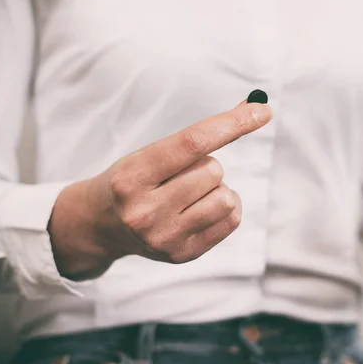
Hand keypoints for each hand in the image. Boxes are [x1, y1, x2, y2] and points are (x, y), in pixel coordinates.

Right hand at [49, 100, 272, 279]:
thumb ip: (197, 136)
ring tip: (191, 194)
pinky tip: (202, 208)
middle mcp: (145, 211)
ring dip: (217, 188)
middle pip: (214, 170)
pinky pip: (232, 220)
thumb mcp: (149, 152)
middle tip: (180, 176)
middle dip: (206, 165)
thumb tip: (251, 108)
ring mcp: (164, 237)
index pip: (192, 142)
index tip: (261, 110)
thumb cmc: (133, 180)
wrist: (101, 225)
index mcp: (131, 176)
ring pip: (226, 196)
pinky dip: (226, 207)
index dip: (231, 123)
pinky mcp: (182, 254)